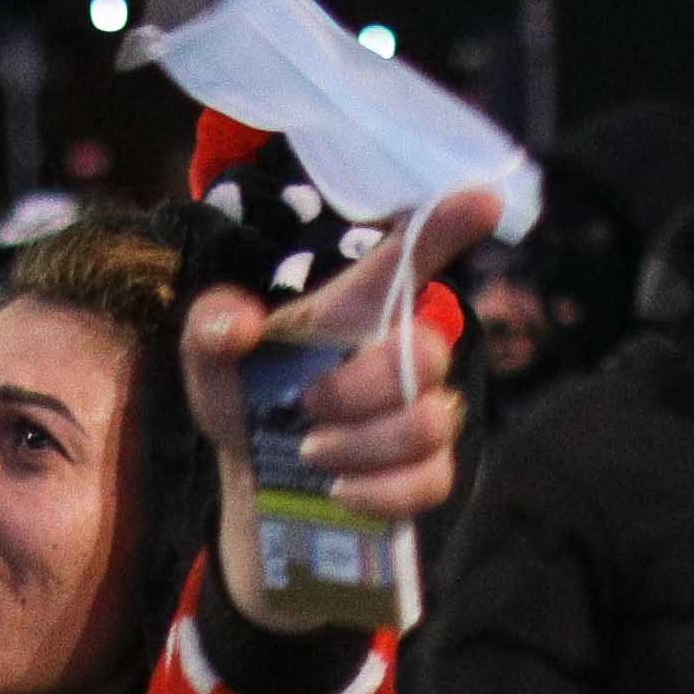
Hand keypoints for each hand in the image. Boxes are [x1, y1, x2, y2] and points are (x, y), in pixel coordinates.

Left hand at [185, 185, 502, 624]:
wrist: (258, 494)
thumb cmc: (249, 409)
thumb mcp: (211, 363)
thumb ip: (211, 327)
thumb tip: (243, 324)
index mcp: (358, 312)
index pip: (413, 256)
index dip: (448, 225)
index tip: (483, 199)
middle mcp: (404, 356)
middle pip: (428, 351)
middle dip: (360, 386)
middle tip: (306, 406)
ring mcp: (425, 417)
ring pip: (428, 423)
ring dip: (359, 443)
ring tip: (310, 452)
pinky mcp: (428, 478)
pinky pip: (427, 481)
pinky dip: (374, 490)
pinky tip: (337, 489)